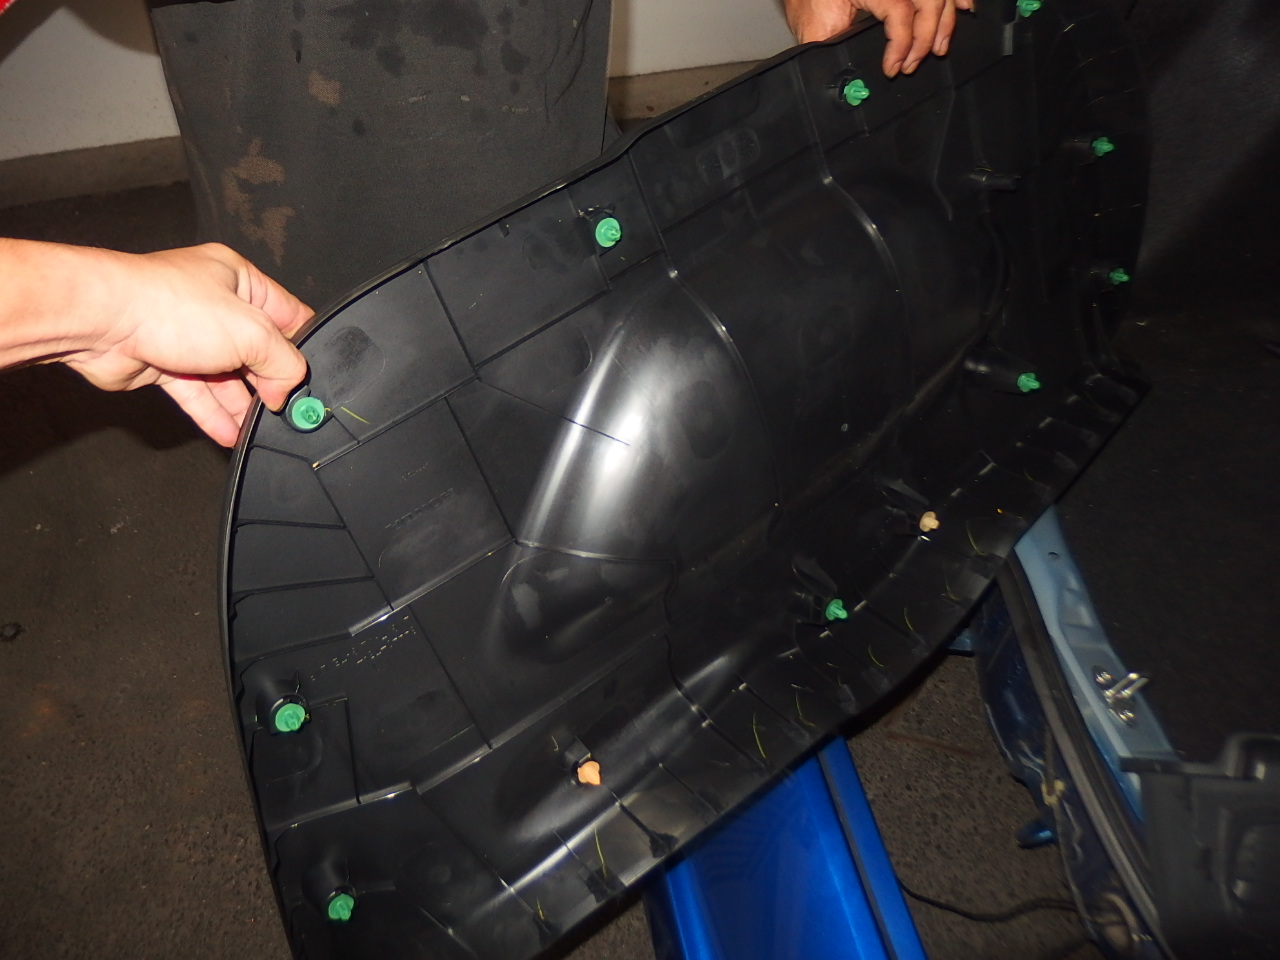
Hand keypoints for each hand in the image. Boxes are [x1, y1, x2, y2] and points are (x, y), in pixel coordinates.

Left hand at [66, 243, 313, 445]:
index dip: (301, 348)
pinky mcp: (163, 364)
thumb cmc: (166, 305)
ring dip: (242, 406)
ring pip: (225, 378)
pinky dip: (213, 415)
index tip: (308, 379)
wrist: (101, 321)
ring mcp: (187, 335)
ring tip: (259, 428)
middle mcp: (213, 304)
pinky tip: (230, 434)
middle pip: (257, 351)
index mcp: (240, 279)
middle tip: (284, 408)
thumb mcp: (252, 331)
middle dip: (269, 382)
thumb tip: (288, 388)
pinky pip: (197, 394)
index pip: (288, 316)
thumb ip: (284, 362)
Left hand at [783, 0, 973, 76]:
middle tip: (911, 66)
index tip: (893, 69)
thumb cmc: (809, 0)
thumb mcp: (816, 25)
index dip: (902, 45)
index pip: (900, 12)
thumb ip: (833, 49)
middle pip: (928, 1)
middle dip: (926, 38)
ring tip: (939, 49)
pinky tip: (965, 10)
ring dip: (945, 21)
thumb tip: (846, 84)